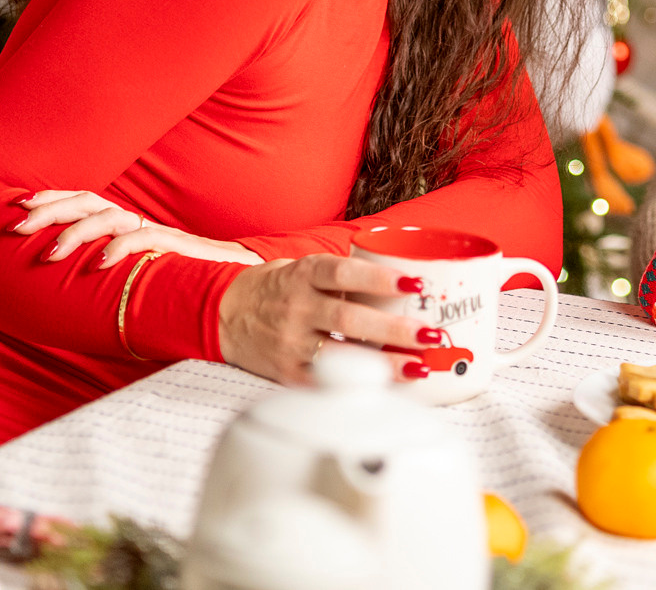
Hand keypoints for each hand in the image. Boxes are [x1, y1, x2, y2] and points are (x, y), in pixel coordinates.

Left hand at [13, 190, 263, 267]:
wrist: (230, 287)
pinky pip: (142, 239)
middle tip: (17, 229)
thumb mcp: (133, 274)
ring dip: (75, 234)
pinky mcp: (174, 246)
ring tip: (49, 255)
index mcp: (124, 225)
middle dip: (49, 211)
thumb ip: (106, 270)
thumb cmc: (177, 283)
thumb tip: (64, 283)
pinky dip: (118, 248)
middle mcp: (137, 222)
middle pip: (88, 202)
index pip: (83, 200)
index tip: (18, 205)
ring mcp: (155, 232)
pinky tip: (97, 265)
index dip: (52, 198)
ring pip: (109, 217)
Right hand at [218, 254, 435, 384]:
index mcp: (304, 274)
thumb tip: (403, 281)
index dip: (379, 277)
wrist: (226, 314)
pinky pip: (325, 382)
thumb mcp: (305, 268)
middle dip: (394, 329)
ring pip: (340, 355)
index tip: (413, 283)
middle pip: (349, 318)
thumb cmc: (278, 288)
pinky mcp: (286, 372)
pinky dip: (356, 386)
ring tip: (419, 367)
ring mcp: (290, 342)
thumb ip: (345, 276)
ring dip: (384, 363)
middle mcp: (297, 307)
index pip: (344, 273)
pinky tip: (385, 388)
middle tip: (430, 334)